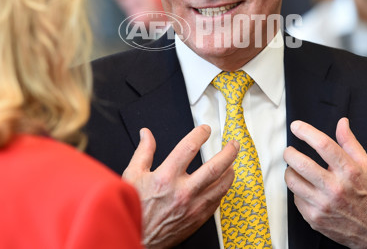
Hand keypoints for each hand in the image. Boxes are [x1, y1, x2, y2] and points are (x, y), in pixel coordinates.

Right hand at [123, 125, 238, 248]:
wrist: (138, 238)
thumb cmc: (135, 208)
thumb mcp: (132, 175)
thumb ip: (143, 152)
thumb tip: (146, 134)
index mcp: (166, 177)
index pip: (189, 148)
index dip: (200, 134)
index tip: (205, 129)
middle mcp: (182, 191)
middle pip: (215, 167)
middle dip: (228, 152)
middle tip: (234, 144)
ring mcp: (193, 206)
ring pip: (221, 185)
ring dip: (230, 171)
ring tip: (232, 163)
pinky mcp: (198, 218)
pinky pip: (217, 201)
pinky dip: (222, 190)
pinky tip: (222, 184)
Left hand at [283, 118, 366, 248]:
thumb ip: (350, 143)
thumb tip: (342, 123)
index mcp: (349, 171)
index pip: (323, 145)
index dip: (306, 132)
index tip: (296, 126)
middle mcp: (335, 188)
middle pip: (301, 163)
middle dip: (290, 152)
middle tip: (289, 151)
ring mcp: (323, 204)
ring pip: (292, 181)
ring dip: (290, 171)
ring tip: (295, 168)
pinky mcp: (314, 218)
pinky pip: (295, 198)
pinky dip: (297, 190)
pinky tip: (306, 188)